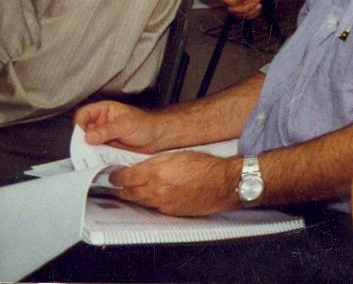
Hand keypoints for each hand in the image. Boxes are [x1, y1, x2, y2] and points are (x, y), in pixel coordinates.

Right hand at [74, 100, 166, 153]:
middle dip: (82, 140)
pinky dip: (95, 158)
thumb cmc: (146, 125)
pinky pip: (95, 154)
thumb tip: (89, 136)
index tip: (80, 134)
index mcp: (104, 111)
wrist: (157, 138)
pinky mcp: (106, 149)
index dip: (79, 123)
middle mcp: (101, 124)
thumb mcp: (126, 125)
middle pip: (82, 131)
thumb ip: (108, 130)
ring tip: (93, 155)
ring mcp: (103, 137)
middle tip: (85, 148)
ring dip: (88, 151)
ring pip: (87, 144)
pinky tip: (99, 159)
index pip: (84, 114)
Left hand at [110, 151, 236, 216]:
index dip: (116, 176)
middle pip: (128, 192)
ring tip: (132, 191)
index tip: (115, 175)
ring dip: (134, 196)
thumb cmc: (206, 166)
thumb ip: (156, 162)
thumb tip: (141, 167)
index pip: (125, 177)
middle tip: (119, 185)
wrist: (223, 184)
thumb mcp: (178, 155)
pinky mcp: (170, 212)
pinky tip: (153, 196)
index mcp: (156, 172)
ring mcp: (162, 203)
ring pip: (139, 202)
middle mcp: (155, 189)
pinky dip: (150, 202)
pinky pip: (153, 208)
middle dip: (122, 189)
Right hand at [221, 0, 294, 18]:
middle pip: (232, 8)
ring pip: (239, 13)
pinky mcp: (248, 4)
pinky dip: (252, 14)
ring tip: (258, 5)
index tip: (244, 0)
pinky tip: (259, 7)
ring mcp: (241, 0)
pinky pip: (246, 14)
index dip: (233, 2)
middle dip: (243, 8)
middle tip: (253, 3)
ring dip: (248, 12)